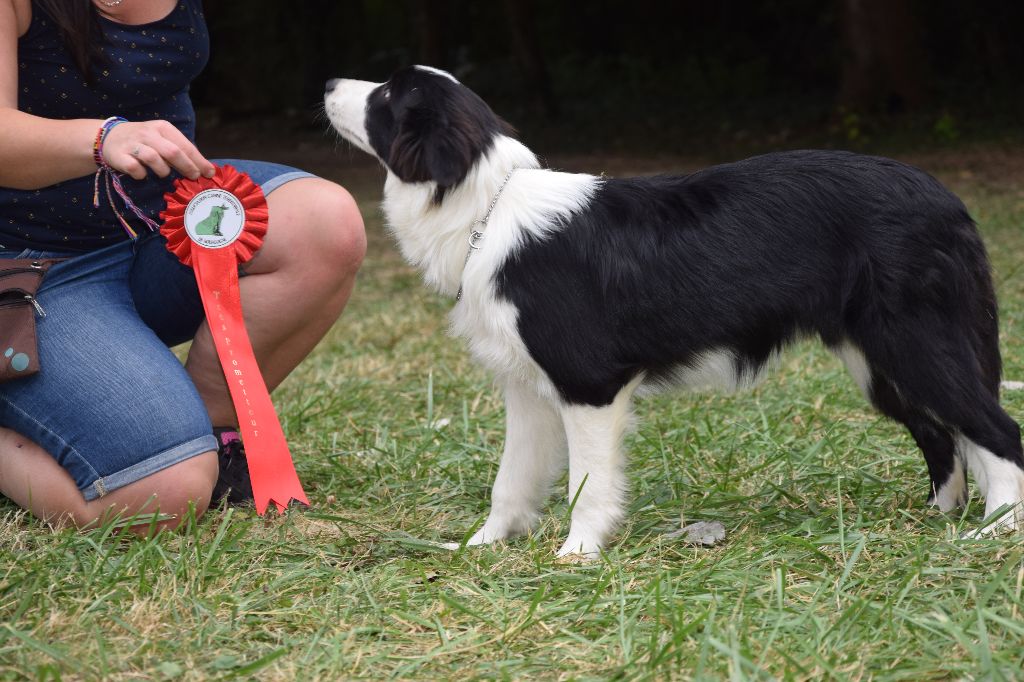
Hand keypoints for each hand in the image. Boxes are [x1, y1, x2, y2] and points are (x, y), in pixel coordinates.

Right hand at [101, 119, 215, 180]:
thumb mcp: (163, 139)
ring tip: (163, 173)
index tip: (210, 173)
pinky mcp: (119, 155)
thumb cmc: (144, 141)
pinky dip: (141, 174)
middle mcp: (148, 134)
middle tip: (194, 177)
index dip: (199, 160)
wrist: (109, 136)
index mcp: (162, 128)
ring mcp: (133, 144)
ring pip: (154, 159)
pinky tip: (142, 174)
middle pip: (173, 152)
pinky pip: (134, 168)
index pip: (185, 145)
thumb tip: (203, 168)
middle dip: (187, 166)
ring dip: (163, 170)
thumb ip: (180, 150)